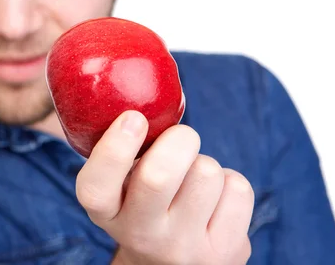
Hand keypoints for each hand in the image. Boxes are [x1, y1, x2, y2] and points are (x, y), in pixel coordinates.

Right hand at [76, 110, 253, 264]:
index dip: (114, 149)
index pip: (96, 187)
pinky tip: (216, 201)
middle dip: (179, 140)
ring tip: (195, 182)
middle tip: (181, 139)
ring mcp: (183, 248)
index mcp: (106, 212)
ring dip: (205, 164)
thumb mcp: (123, 187)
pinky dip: (230, 183)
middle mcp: (140, 236)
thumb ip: (125, 150)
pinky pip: (238, 188)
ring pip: (206, 173)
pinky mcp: (224, 252)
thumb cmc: (148, 206)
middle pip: (159, 175)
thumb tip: (138, 85)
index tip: (134, 118)